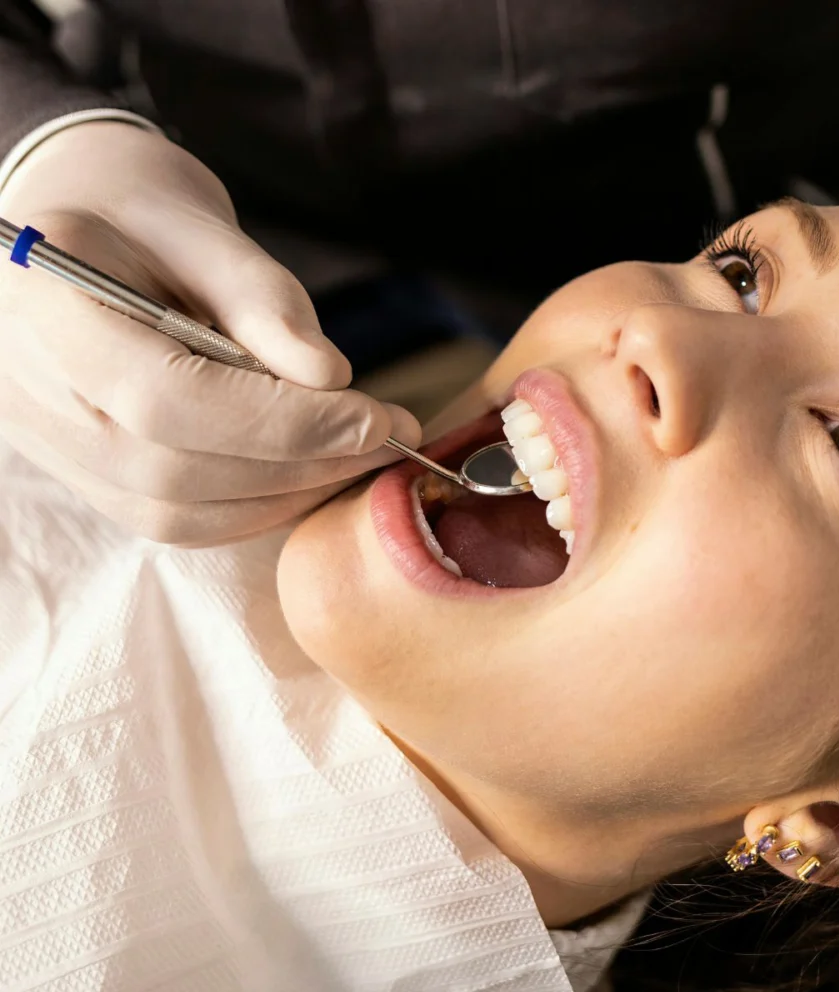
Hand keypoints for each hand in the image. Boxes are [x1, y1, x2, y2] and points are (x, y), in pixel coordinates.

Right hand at [0, 122, 419, 543]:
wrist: (74, 226)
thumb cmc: (136, 209)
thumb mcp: (199, 225)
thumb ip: (261, 298)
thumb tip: (329, 376)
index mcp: (43, 307)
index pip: (167, 398)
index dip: (283, 422)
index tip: (376, 418)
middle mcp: (34, 393)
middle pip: (177, 468)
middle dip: (301, 461)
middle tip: (387, 438)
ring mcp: (56, 446)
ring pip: (179, 510)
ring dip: (287, 493)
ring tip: (358, 454)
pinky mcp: (90, 476)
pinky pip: (177, 520)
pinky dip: (256, 507)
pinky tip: (310, 472)